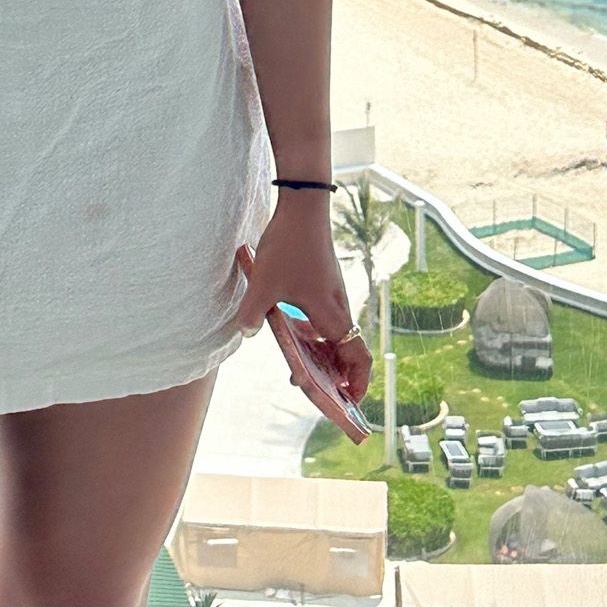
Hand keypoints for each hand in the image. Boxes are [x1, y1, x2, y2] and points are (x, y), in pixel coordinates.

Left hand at [235, 194, 373, 404]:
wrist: (303, 206)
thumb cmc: (288, 246)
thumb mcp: (264, 284)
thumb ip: (253, 313)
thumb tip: (246, 333)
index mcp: (331, 314)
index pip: (358, 358)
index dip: (359, 383)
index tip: (350, 401)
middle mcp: (339, 306)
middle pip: (348, 350)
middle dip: (337, 375)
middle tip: (317, 390)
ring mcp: (333, 292)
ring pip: (336, 332)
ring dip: (324, 352)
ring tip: (302, 364)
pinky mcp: (325, 280)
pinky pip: (326, 316)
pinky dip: (316, 331)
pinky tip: (293, 326)